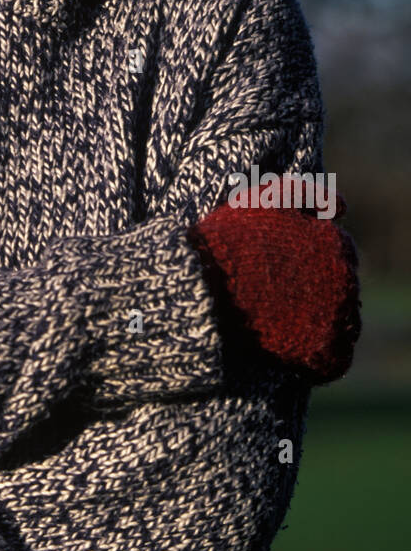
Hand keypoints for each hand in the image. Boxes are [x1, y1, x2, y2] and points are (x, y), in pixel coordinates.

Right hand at [186, 185, 360, 380]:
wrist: (205, 291)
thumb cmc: (231, 241)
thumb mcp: (266, 200)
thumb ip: (306, 193)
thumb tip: (341, 206)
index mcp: (336, 244)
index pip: (338, 251)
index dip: (310, 256)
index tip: (283, 263)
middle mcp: (345, 281)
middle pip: (342, 286)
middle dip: (317, 286)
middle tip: (277, 290)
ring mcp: (338, 319)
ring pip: (342, 321)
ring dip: (320, 319)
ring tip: (280, 316)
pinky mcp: (326, 354)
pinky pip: (334, 357)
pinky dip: (318, 353)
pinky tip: (288, 342)